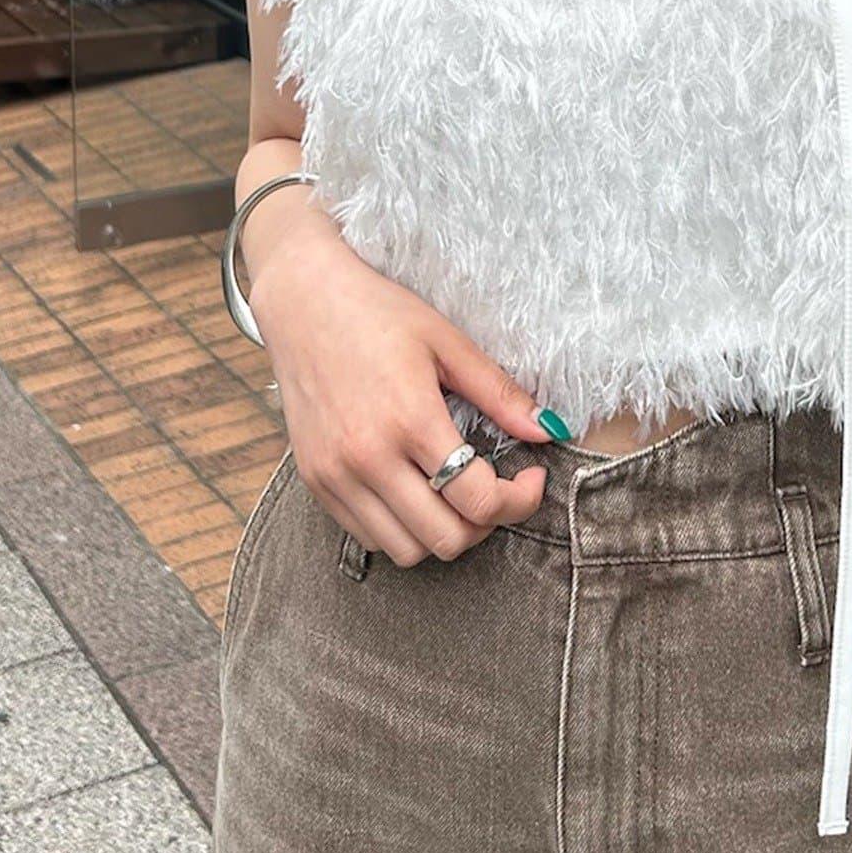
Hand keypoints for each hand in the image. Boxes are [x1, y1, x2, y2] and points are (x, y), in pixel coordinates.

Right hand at [249, 228, 564, 564]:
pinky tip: (416, 488)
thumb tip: (549, 431)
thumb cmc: (377, 313)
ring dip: (443, 531)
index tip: (530, 477)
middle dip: (487, 524)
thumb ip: (500, 393)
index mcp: (409, 419)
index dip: (519, 500)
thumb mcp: (447, 342)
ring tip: (457, 491)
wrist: (302, 301)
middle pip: (445, 540)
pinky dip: (402, 528)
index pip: (478, 501)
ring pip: (406, 551)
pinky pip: (368, 536)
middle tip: (497, 488)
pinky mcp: (313, 481)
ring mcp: (335, 475)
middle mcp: (367, 458)